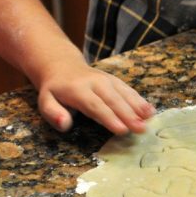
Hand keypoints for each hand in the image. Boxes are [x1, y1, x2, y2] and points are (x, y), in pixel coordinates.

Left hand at [33, 61, 154, 134]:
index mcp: (77, 90)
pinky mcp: (115, 81)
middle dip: (128, 115)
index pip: (95, 105)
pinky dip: (140, 100)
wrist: (62, 66)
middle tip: (141, 129)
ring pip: (124, 93)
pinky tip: (150, 110)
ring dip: (138, 107)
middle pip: (113, 100)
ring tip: (150, 119)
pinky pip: (128, 90)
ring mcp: (107, 80)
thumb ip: (53, 113)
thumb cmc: (55, 91)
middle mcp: (95, 82)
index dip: (109, 118)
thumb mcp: (45, 101)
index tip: (121, 130)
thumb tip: (64, 124)